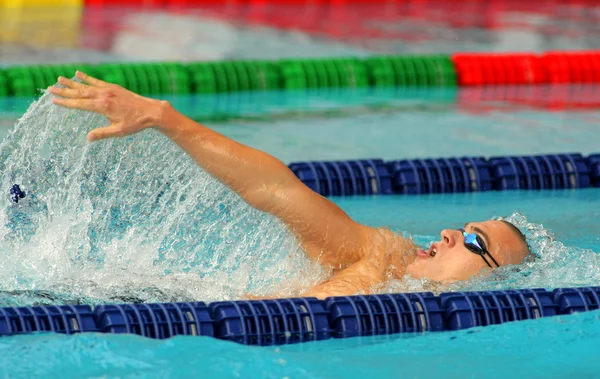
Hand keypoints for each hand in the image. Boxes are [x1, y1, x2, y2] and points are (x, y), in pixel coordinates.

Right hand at [49, 71, 165, 141]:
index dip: (66, 102)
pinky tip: (78, 73)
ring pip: (86, 85)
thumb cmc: (135, 123)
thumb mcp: (118, 131)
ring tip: (59, 79)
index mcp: (103, 107)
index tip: (54, 100)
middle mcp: (104, 96)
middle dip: (64, 91)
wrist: (151, 111)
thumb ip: (102, 133)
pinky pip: (97, 81)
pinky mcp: (114, 87)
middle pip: (80, 93)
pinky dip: (87, 77)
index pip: (80, 104)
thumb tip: (87, 138)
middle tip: (50, 88)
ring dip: (72, 83)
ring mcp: (109, 90)